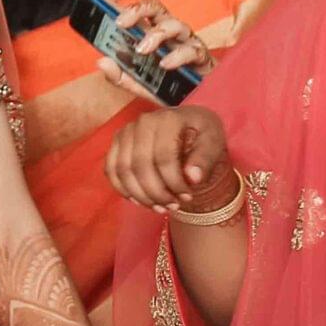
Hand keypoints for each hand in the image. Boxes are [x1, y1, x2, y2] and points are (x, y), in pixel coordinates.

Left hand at [96, 0, 209, 101]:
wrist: (198, 105)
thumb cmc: (169, 88)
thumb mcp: (139, 83)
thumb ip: (120, 74)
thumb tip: (101, 61)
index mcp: (155, 34)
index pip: (141, 12)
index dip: (125, 8)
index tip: (109, 14)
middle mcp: (171, 33)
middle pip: (157, 8)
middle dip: (138, 11)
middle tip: (121, 24)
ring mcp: (188, 42)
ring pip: (175, 24)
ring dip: (156, 34)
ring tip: (142, 50)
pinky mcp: (202, 58)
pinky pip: (192, 50)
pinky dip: (177, 56)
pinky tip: (165, 64)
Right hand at [105, 106, 229, 212]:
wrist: (188, 125)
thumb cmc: (201, 135)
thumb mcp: (214, 143)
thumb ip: (205, 159)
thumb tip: (192, 178)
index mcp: (168, 118)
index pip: (164, 157)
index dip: (174, 183)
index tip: (187, 196)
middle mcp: (142, 122)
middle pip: (140, 166)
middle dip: (156, 193)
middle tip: (173, 206)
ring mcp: (125, 132)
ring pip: (123, 170)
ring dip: (140, 195)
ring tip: (159, 207)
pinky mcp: (116, 143)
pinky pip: (111, 170)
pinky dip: (123, 190)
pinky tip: (141, 201)